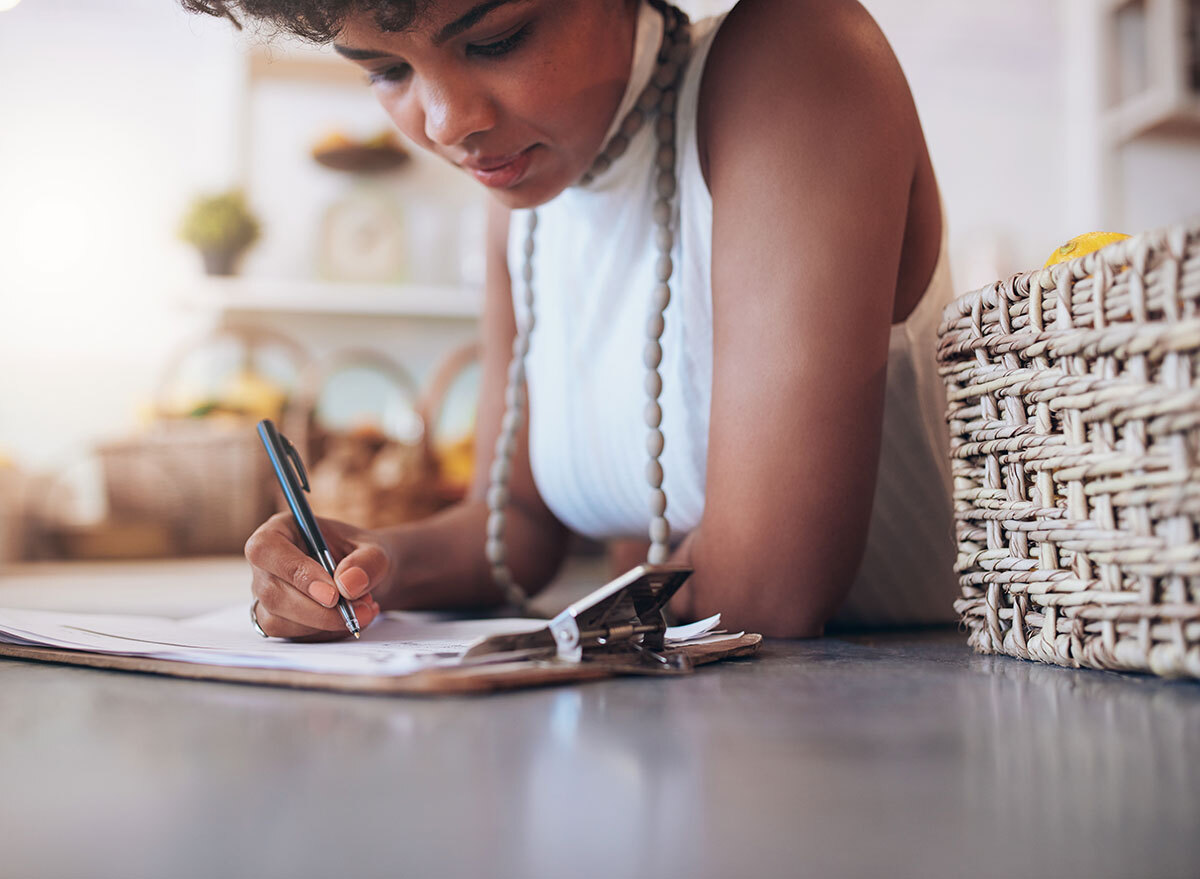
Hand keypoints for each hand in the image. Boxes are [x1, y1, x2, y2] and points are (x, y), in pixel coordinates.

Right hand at [244, 512, 393, 639]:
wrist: (364, 578)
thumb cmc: (362, 556)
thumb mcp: (375, 550)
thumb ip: (367, 562)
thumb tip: (348, 584)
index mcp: (280, 530)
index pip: (266, 549)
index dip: (296, 572)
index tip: (332, 594)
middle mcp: (265, 563)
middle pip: (272, 592)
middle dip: (317, 610)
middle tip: (358, 611)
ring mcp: (266, 594)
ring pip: (278, 620)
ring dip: (324, 624)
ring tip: (363, 611)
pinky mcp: (276, 620)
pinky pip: (292, 636)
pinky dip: (325, 633)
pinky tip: (350, 621)